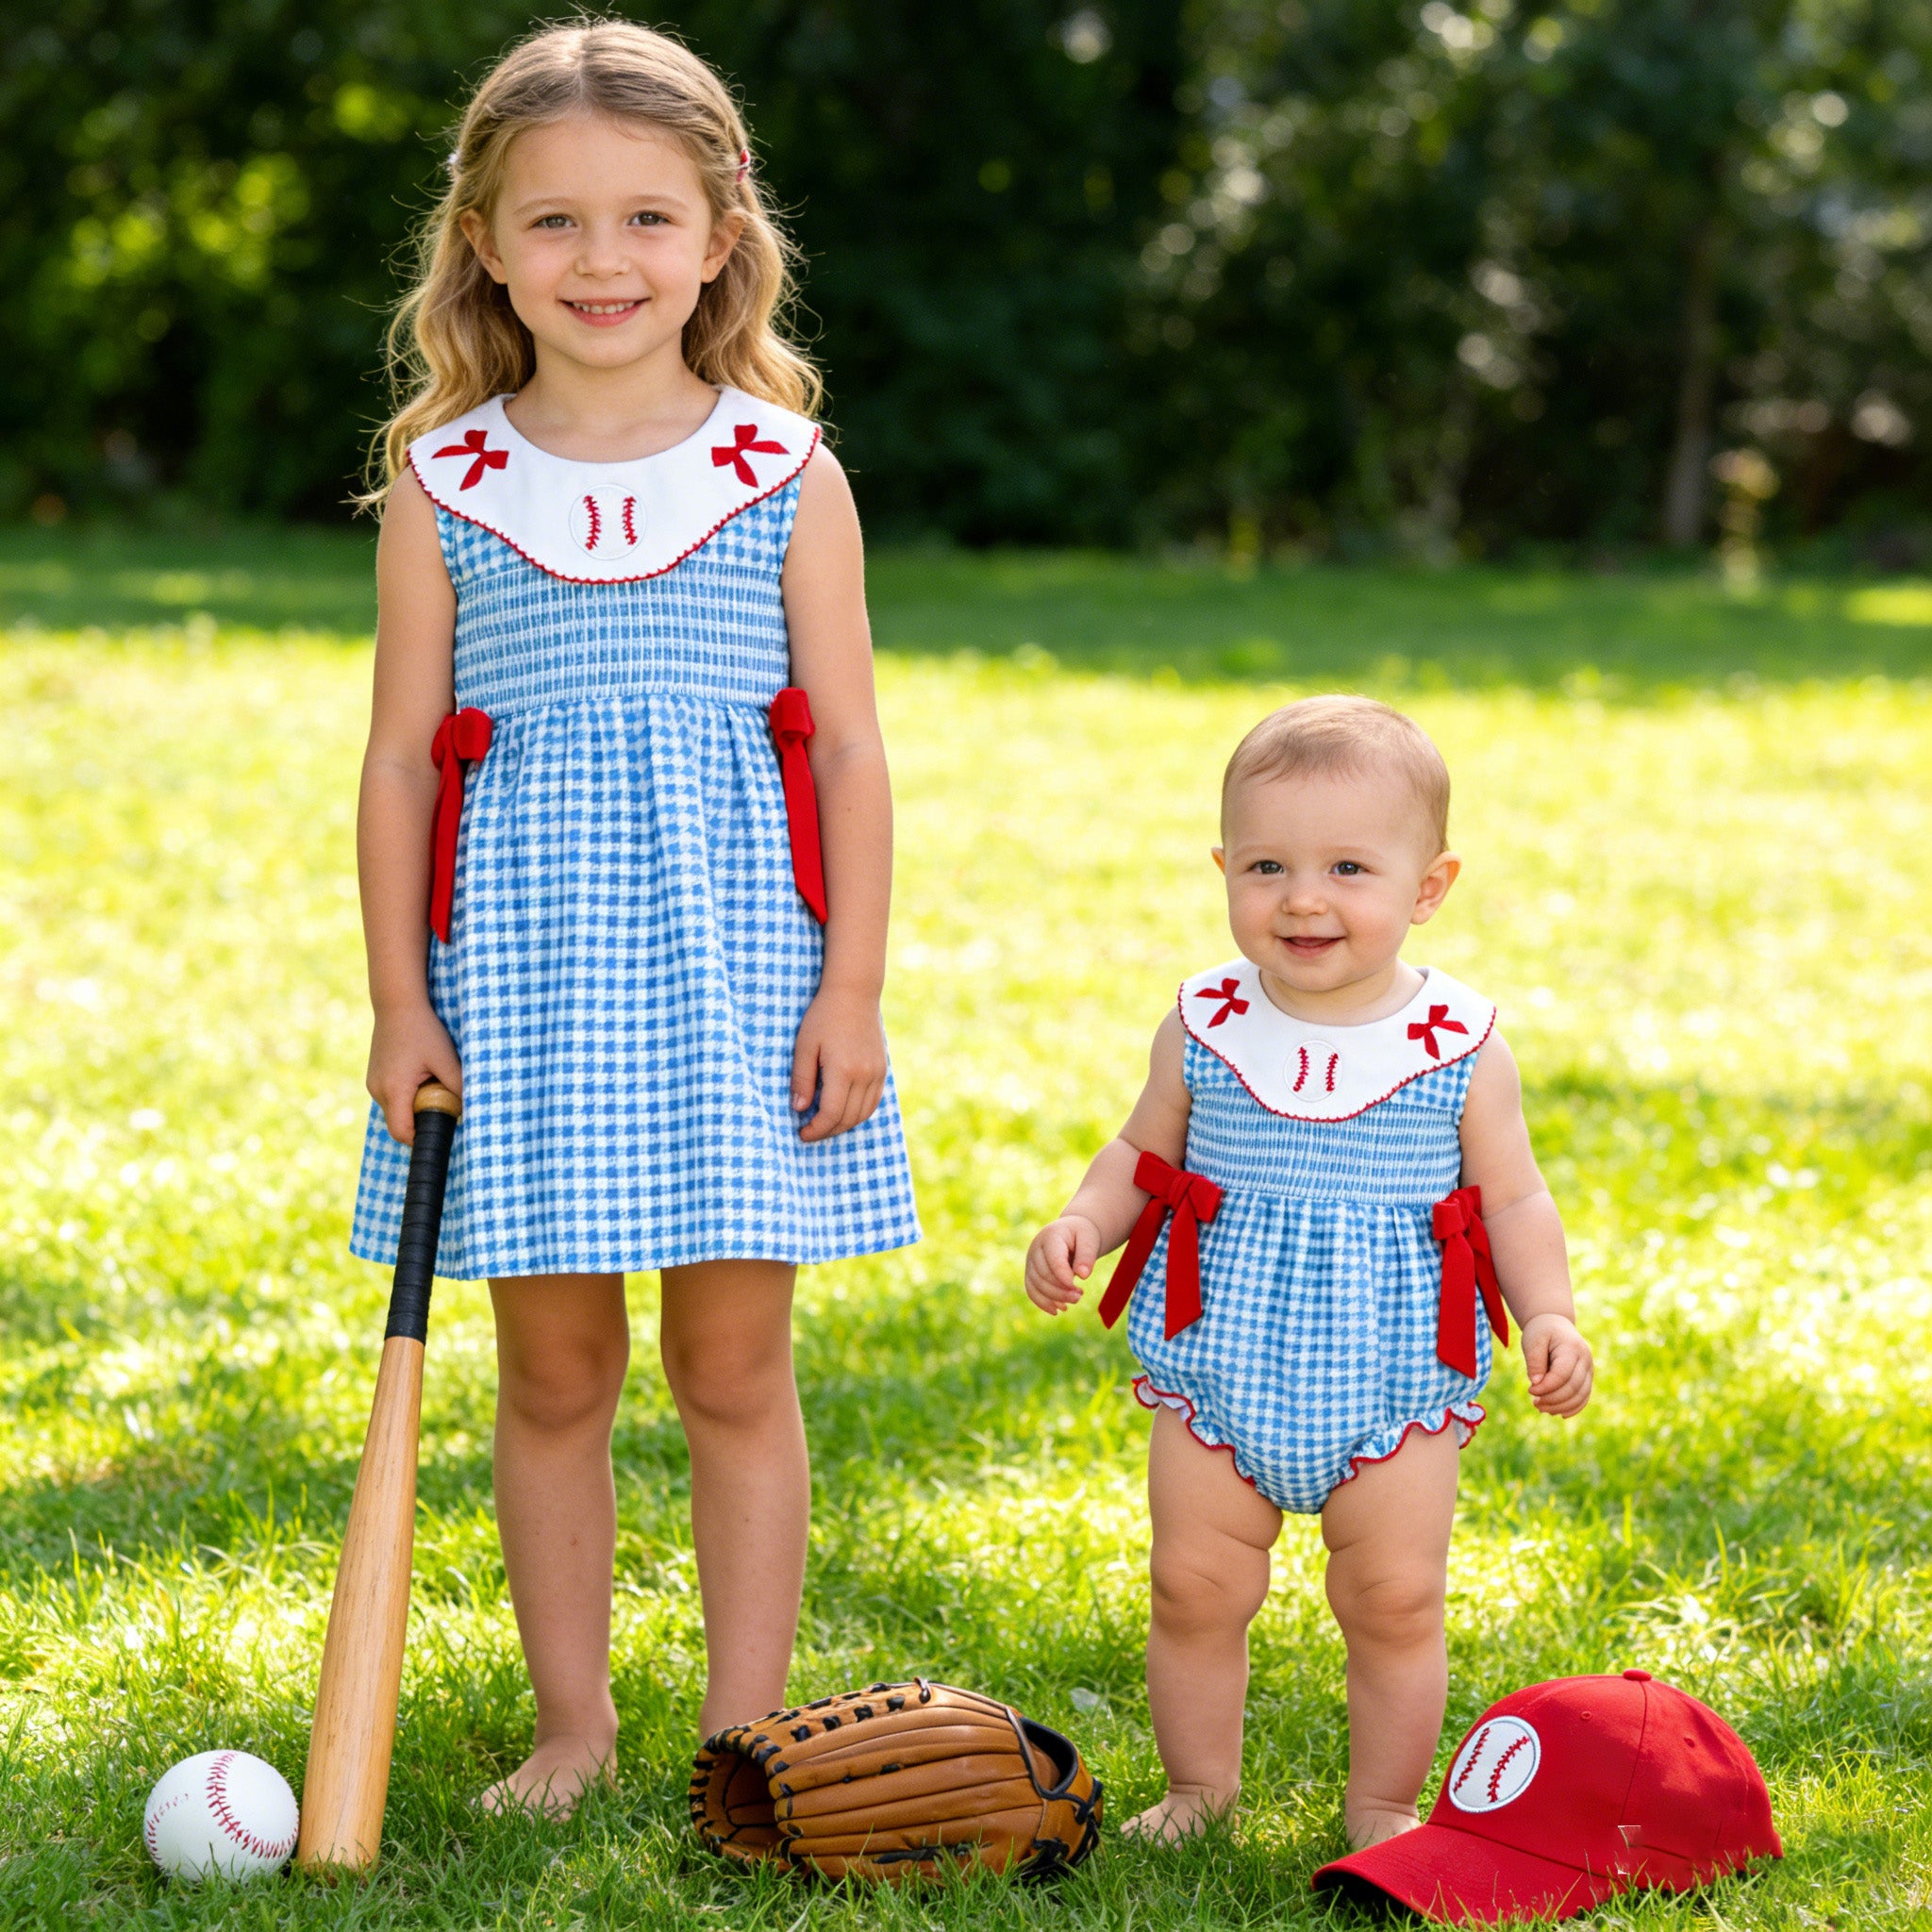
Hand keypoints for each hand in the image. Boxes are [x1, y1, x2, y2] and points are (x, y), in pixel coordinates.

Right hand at [367, 1001, 461, 1145]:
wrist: (398, 1004)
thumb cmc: (423, 1030)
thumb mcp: (445, 1059)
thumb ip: (458, 1086)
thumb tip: (470, 1109)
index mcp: (394, 1090)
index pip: (402, 1132)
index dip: (420, 1138)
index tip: (440, 1131)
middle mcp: (378, 1090)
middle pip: (398, 1124)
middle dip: (420, 1121)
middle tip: (442, 1105)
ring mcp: (373, 1083)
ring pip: (395, 1110)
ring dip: (413, 1107)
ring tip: (431, 1085)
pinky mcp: (374, 1076)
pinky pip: (391, 1097)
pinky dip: (406, 1096)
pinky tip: (420, 1076)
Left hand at [792, 982, 887, 1142]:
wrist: (854, 994)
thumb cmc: (823, 1016)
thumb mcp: (804, 1046)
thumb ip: (801, 1079)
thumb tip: (799, 1109)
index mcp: (843, 1070)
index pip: (831, 1114)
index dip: (816, 1129)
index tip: (801, 1134)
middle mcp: (864, 1075)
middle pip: (848, 1118)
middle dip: (827, 1131)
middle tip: (810, 1133)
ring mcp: (877, 1073)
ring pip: (863, 1114)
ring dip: (844, 1125)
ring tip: (825, 1125)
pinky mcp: (883, 1070)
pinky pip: (873, 1102)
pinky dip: (858, 1114)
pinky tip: (843, 1113)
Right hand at [1025, 1216, 1100, 1314]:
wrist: (1071, 1232)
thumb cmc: (1081, 1234)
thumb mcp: (1089, 1239)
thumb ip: (1087, 1256)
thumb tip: (1083, 1275)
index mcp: (1050, 1236)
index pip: (1053, 1260)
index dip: (1064, 1276)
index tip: (1078, 1288)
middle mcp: (1035, 1249)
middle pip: (1043, 1275)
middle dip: (1061, 1290)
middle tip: (1080, 1295)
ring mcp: (1030, 1261)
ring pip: (1036, 1285)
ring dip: (1054, 1298)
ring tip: (1074, 1301)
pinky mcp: (1031, 1273)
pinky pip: (1032, 1291)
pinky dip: (1043, 1303)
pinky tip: (1057, 1310)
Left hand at [1521, 1313, 1592, 1416]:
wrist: (1555, 1324)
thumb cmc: (1541, 1332)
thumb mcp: (1532, 1340)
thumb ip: (1534, 1361)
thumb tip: (1537, 1384)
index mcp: (1572, 1348)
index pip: (1562, 1374)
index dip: (1547, 1387)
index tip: (1530, 1390)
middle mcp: (1585, 1360)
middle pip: (1573, 1388)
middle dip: (1553, 1399)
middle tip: (1534, 1403)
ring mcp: (1589, 1370)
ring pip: (1581, 1396)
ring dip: (1561, 1407)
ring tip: (1541, 1408)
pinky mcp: (1587, 1378)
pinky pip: (1584, 1397)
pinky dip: (1573, 1408)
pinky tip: (1558, 1413)